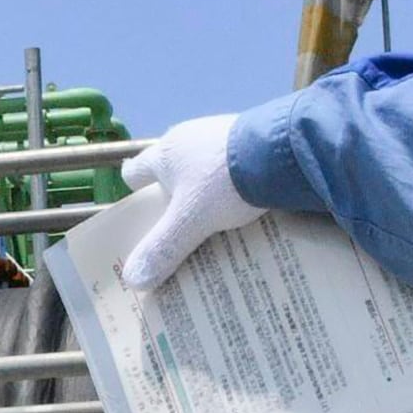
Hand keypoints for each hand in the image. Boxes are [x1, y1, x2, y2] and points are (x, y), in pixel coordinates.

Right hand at [115, 113, 253, 290]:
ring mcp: (222, 132)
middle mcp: (189, 137)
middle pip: (171, 169)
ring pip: (204, 165)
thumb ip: (164, 248)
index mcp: (166, 154)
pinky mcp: (251, 134)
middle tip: (185, 226)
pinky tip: (251, 201)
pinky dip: (237, 180)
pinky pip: (235, 160)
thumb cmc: (223, 182)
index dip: (135, 194)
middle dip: (176, 196)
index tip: (144, 218)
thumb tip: (133, 280)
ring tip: (221, 219)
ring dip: (208, 188)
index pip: (135, 171)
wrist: (279, 150)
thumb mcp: (191, 221)